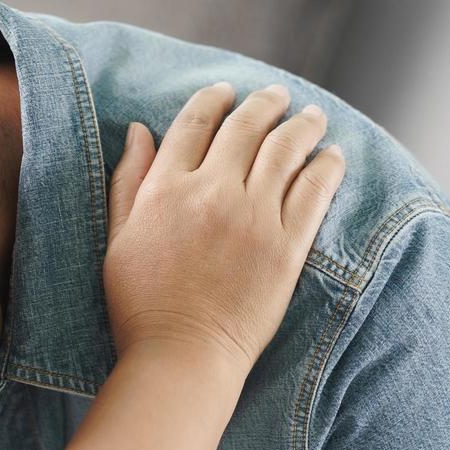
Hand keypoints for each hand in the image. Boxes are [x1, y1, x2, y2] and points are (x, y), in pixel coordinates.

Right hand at [104, 82, 343, 370]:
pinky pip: (314, 191)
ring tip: (312, 117)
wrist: (181, 356)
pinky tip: (331, 158)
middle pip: (245, 128)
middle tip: (277, 96)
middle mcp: (212, 193)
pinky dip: (326, 167)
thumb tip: (138, 130)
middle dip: (264, 104)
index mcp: (166, 190)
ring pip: (286, 150)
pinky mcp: (287, 246)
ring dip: (302, 125)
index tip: (226, 92)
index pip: (195, 124)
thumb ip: (128, 181)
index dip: (213, 100)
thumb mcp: (118, 238)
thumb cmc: (139, 305)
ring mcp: (254, 218)